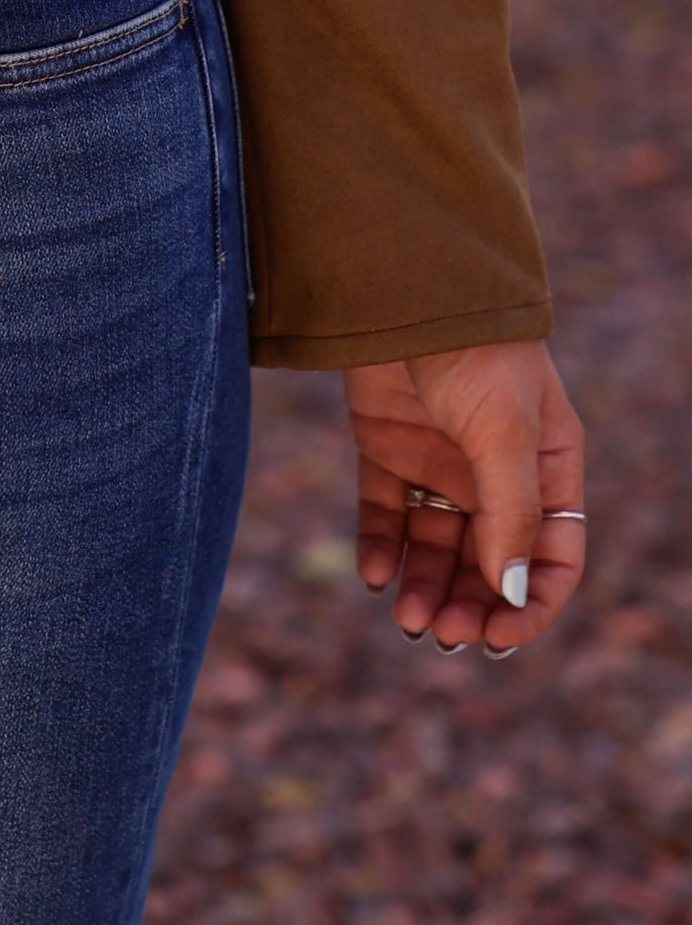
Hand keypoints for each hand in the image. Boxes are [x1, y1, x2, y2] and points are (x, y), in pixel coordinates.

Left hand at [346, 340, 584, 656]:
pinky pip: (387, 512)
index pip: (551, 557)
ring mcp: (441, 461)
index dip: (531, 604)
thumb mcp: (504, 434)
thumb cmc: (476, 352)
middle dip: (471, 604)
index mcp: (546, 468)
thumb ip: (511, 514)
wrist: (404, 287)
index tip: (499, 638)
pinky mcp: (388, 447)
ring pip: (437, 546)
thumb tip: (513, 595)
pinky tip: (373, 575)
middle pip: (490, 563)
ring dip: (425, 586)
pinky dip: (381, 547)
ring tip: (407, 618)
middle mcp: (496, 473)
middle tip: (441, 634)